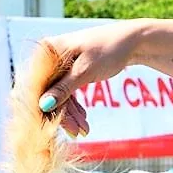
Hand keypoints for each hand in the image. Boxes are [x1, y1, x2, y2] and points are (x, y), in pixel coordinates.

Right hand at [37, 20, 145, 136]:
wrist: (135, 40)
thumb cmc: (109, 50)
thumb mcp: (84, 71)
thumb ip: (62, 89)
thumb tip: (42, 106)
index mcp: (47, 51)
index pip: (37, 85)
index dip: (42, 107)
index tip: (51, 127)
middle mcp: (48, 57)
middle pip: (48, 92)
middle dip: (62, 114)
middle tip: (77, 132)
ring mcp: (58, 65)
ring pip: (58, 96)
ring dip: (71, 115)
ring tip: (84, 130)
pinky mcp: (68, 72)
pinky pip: (66, 93)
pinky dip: (75, 107)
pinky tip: (83, 119)